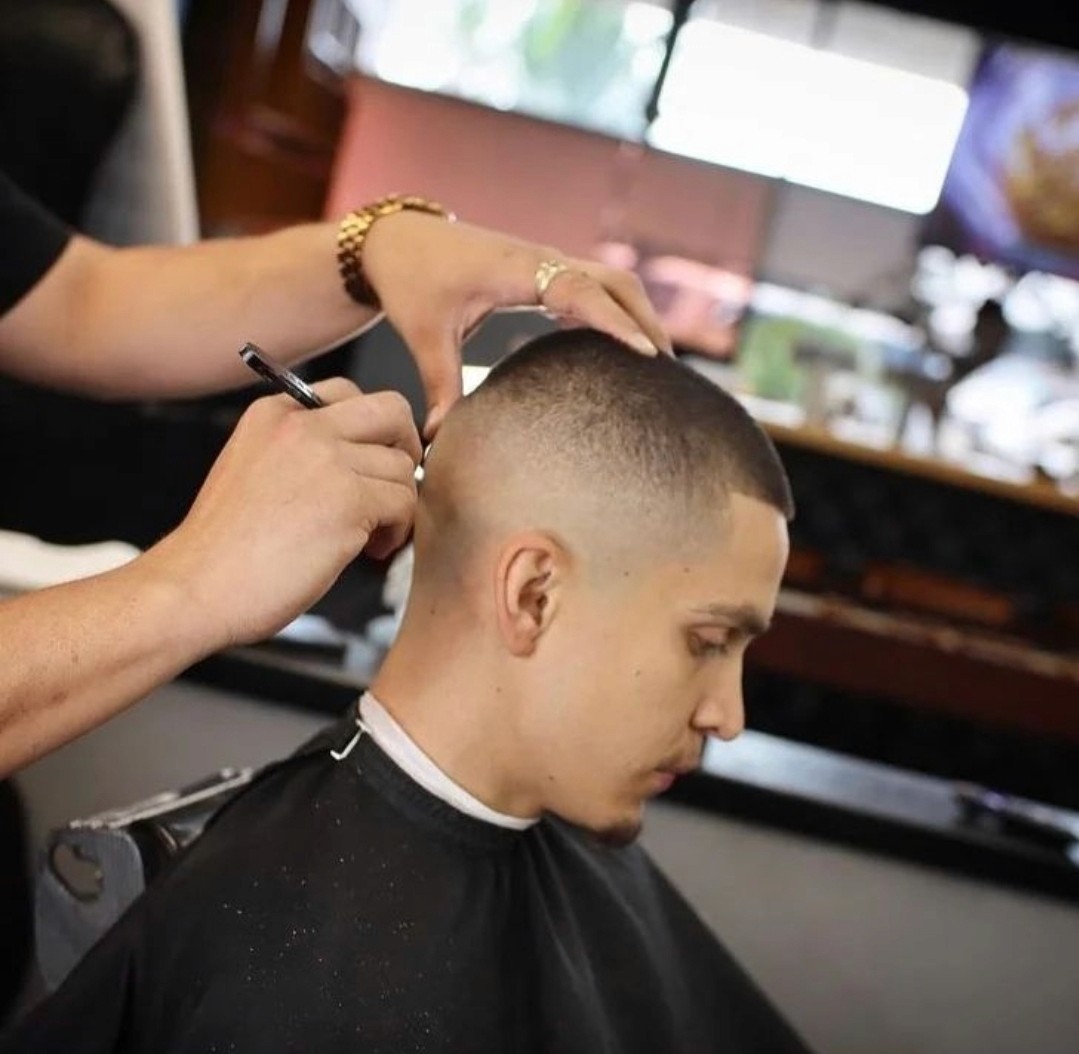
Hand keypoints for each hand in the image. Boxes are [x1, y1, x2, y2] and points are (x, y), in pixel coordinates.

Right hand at [146, 379, 420, 647]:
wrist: (195, 588)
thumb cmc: (224, 550)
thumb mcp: (254, 471)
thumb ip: (302, 453)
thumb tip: (363, 460)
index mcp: (275, 413)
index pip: (349, 395)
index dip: (372, 433)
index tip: (367, 468)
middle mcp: (303, 426)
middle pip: (392, 411)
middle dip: (405, 450)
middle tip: (394, 489)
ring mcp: (327, 459)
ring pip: (403, 467)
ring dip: (398, 504)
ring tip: (370, 536)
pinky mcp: (349, 499)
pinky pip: (404, 503)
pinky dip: (397, 531)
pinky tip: (370, 552)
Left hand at [361, 212, 672, 436]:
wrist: (397, 240)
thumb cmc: (411, 282)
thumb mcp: (424, 335)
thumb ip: (439, 385)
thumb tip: (438, 441)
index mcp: (517, 269)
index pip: (582, 291)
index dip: (616, 322)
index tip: (648, 353)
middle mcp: (540, 260)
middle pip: (615, 281)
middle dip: (646, 319)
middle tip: (670, 369)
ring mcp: (545, 262)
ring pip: (611, 279)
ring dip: (637, 312)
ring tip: (658, 362)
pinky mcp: (542, 270)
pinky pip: (593, 285)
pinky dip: (616, 309)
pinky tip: (623, 344)